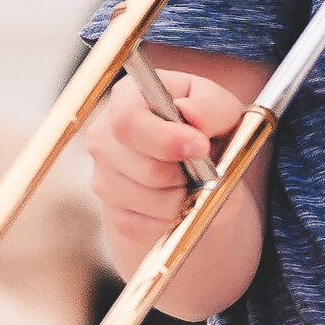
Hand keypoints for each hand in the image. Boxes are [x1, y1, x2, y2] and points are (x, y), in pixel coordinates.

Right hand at [87, 57, 249, 276]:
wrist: (200, 177)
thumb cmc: (209, 132)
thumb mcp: (222, 109)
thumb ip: (209, 106)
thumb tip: (190, 113)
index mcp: (127, 97)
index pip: (127, 120)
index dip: (164, 139)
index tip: (200, 146)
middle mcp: (104, 136)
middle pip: (145, 167)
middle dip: (184, 174)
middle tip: (204, 168)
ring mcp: (103, 177)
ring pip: (149, 200)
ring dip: (182, 198)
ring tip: (192, 183)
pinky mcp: (113, 213)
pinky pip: (145, 226)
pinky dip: (172, 219)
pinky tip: (180, 202)